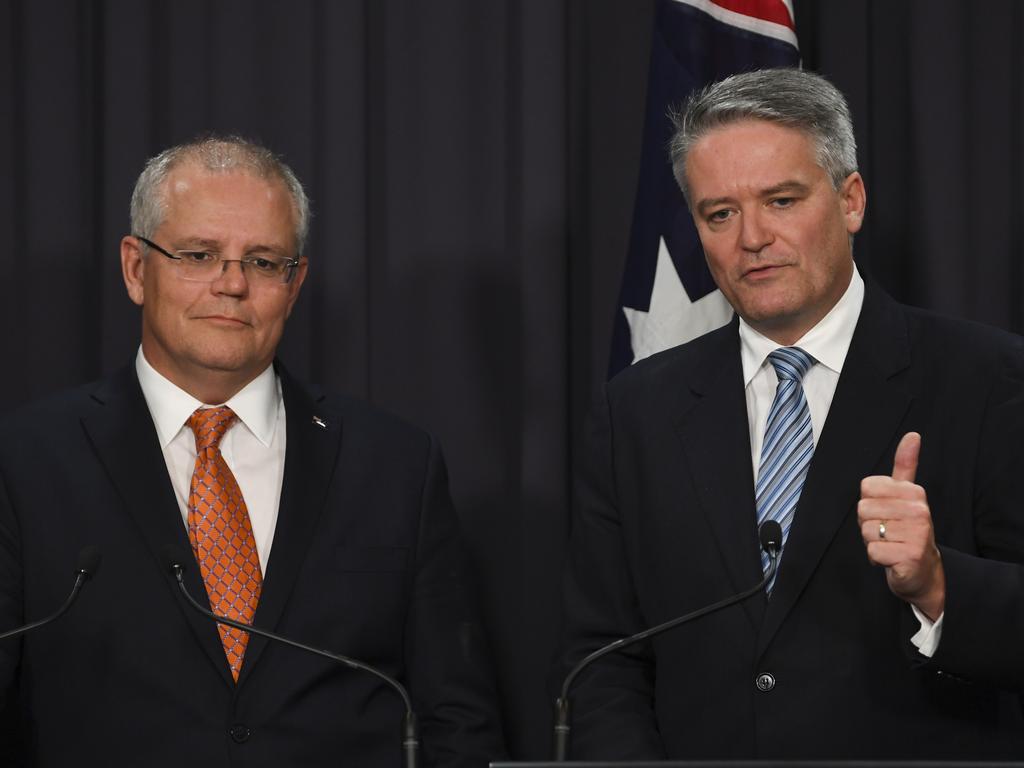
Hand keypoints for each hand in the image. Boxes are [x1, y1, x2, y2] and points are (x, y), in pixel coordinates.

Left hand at [858, 432, 944, 619]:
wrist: (923, 571)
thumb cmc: (907, 530)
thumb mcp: (906, 496)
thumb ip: (906, 465)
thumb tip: (913, 434)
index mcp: (914, 493)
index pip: (866, 487)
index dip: (869, 503)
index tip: (886, 513)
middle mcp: (919, 511)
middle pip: (863, 509)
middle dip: (868, 524)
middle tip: (888, 533)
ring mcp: (917, 534)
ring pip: (866, 531)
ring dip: (872, 542)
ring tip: (891, 545)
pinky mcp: (910, 556)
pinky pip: (872, 551)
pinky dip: (876, 559)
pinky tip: (892, 559)